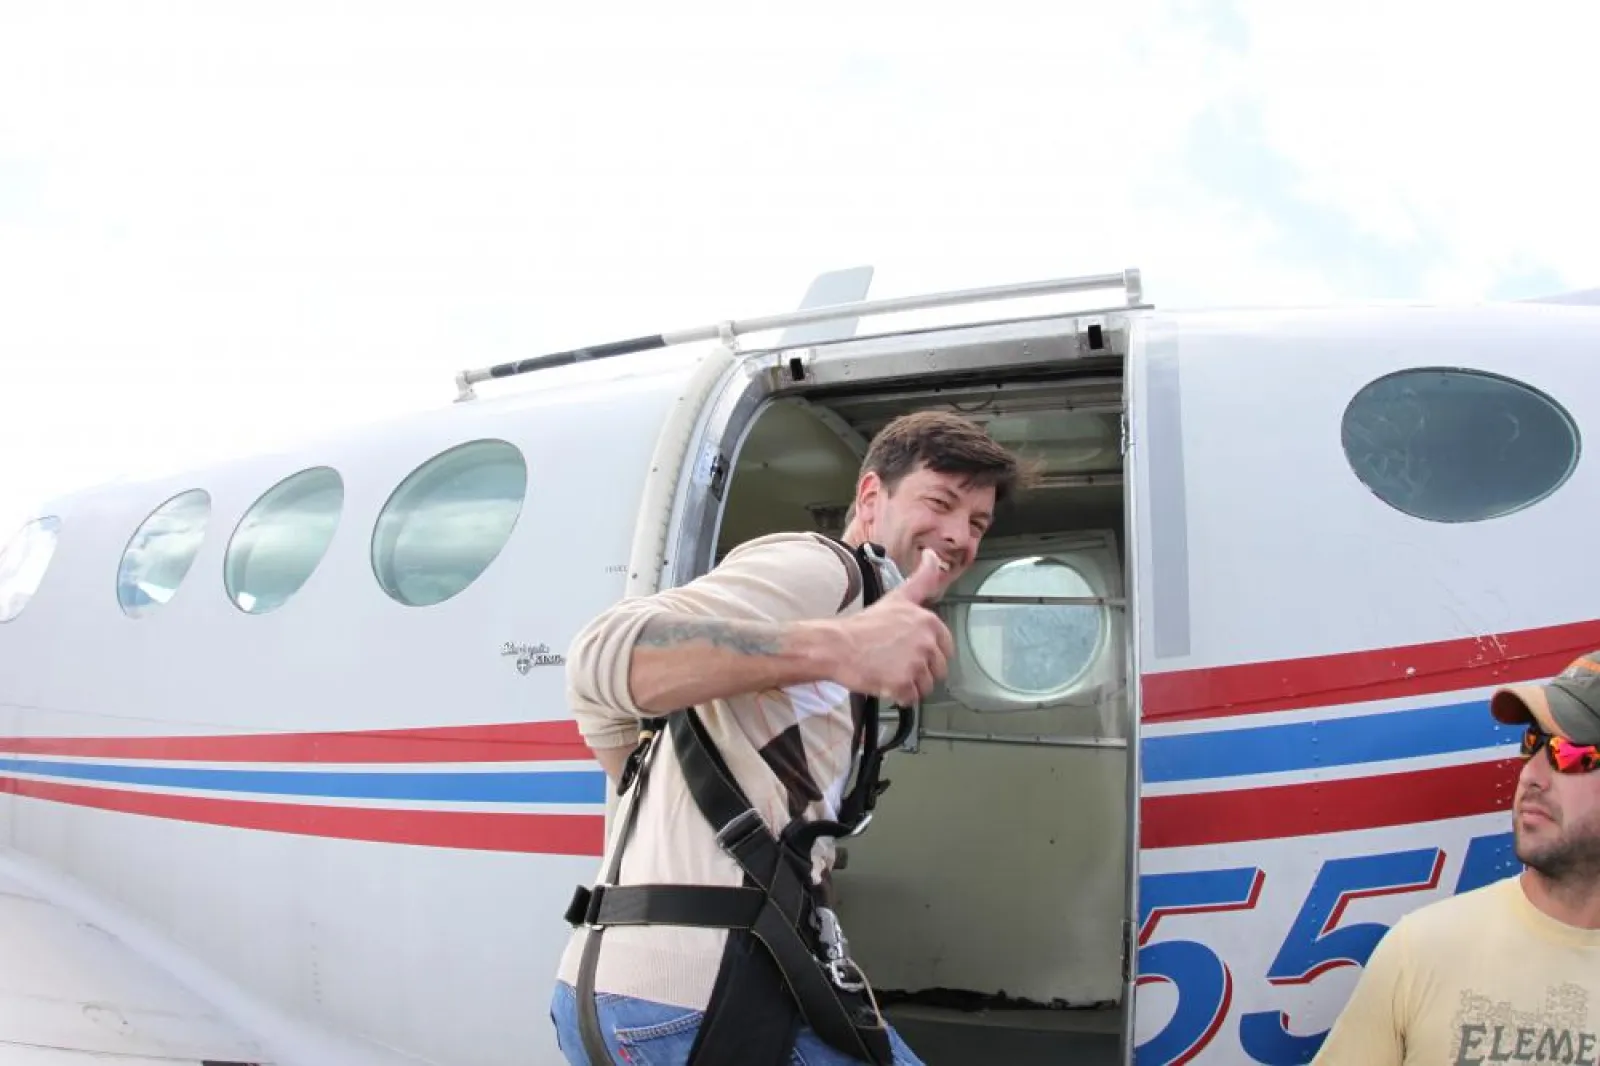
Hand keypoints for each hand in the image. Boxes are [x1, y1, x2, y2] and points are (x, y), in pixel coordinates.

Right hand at [832, 548, 954, 705]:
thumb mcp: (897, 597)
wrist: (836, 645)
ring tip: (887, 671)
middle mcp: (926, 641)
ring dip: (908, 685)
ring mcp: (915, 663)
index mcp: (929, 622)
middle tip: (895, 662)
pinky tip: (884, 682)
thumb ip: (923, 578)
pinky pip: (910, 699)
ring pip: (925, 687)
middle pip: (937, 671)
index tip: (907, 651)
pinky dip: (898, 696)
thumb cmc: (864, 625)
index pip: (946, 649)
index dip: (927, 654)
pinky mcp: (903, 683)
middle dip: (918, 671)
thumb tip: (933, 557)